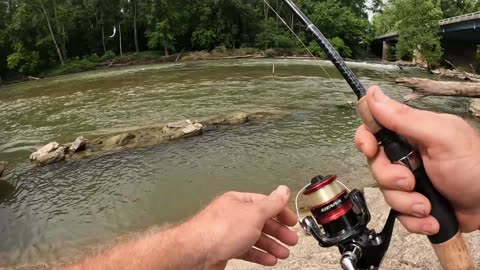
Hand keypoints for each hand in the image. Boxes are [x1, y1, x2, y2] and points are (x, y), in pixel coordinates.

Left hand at [184, 186, 297, 268]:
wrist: (196, 253)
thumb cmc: (219, 230)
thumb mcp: (254, 214)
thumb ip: (271, 204)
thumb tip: (283, 190)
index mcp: (239, 201)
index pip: (265, 203)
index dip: (280, 212)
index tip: (292, 222)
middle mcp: (233, 215)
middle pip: (261, 221)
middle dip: (278, 231)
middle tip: (291, 240)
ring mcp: (228, 233)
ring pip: (255, 237)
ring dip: (271, 245)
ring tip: (283, 254)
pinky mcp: (225, 248)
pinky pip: (246, 250)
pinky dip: (259, 254)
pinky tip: (269, 260)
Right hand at [354, 86, 479, 234]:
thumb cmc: (474, 167)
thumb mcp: (441, 137)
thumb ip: (405, 118)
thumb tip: (372, 94)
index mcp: (411, 134)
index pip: (373, 130)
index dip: (365, 140)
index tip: (371, 150)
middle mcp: (406, 156)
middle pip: (375, 166)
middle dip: (391, 179)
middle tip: (411, 182)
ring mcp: (409, 182)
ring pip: (386, 193)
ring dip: (406, 204)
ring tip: (428, 206)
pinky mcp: (414, 205)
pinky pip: (399, 215)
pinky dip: (414, 220)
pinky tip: (432, 219)